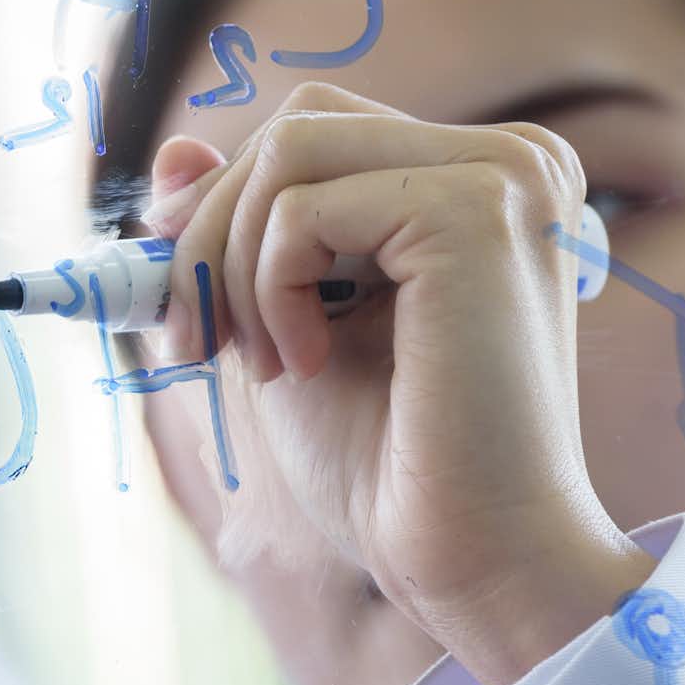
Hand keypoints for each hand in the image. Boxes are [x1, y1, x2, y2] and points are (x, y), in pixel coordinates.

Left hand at [148, 82, 654, 684]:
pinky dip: (269, 288)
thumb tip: (172, 151)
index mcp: (481, 179)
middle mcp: (512, 158)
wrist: (470, 558)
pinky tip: (309, 363)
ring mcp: (504, 175)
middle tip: (203, 342)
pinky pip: (302, 205)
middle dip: (212, 233)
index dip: (225, 205)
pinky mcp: (478, 210)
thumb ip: (240, 229)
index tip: (189, 300)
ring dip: (236, 264)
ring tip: (267, 362)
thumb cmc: (389, 464)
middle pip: (296, 125)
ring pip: (289, 150)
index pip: (314, 131)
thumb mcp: (283, 320)